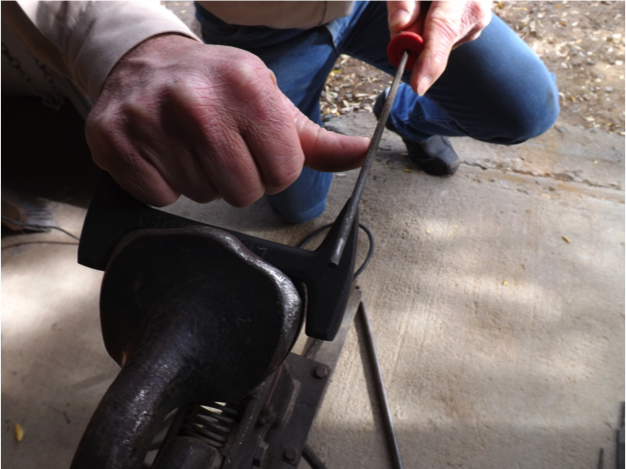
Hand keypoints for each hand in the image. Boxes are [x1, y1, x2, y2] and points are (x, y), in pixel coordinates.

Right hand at [86, 34, 369, 206]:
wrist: (150, 64)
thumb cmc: (221, 90)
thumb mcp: (273, 105)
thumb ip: (319, 142)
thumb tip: (366, 153)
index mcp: (249, 86)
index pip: (283, 174)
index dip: (272, 170)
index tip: (255, 148)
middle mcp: (198, 99)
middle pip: (243, 192)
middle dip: (238, 180)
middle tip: (220, 149)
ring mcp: (151, 118)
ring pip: (200, 196)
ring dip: (200, 179)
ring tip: (189, 144)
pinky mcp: (114, 138)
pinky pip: (158, 197)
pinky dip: (163, 184)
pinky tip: (161, 152)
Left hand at [387, 0, 491, 94]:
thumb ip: (402, 0)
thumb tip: (399, 28)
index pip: (443, 29)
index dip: (430, 60)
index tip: (418, 86)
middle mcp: (475, 7)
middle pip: (437, 41)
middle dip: (414, 40)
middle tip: (404, 15)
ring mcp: (479, 20)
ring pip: (439, 43)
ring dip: (422, 32)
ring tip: (426, 2)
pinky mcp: (474, 27)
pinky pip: (444, 39)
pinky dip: (431, 31)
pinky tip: (435, 8)